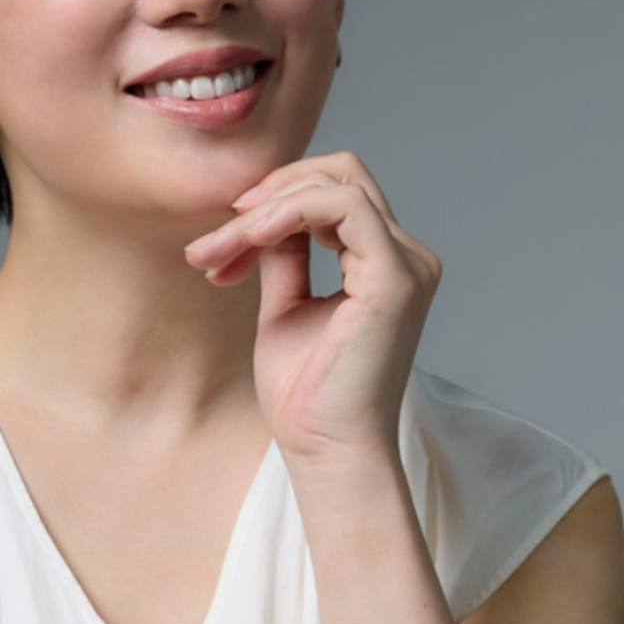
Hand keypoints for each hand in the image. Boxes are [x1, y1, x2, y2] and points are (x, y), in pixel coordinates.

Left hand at [182, 151, 441, 462]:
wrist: (324, 451)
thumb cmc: (306, 397)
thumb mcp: (285, 309)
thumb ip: (284, 257)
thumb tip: (263, 215)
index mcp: (385, 265)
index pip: (335, 193)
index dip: (274, 202)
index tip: (221, 246)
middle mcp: (406, 258)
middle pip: (341, 172)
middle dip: (269, 193)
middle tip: (216, 239)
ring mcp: (406, 265)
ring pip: (337, 182)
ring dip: (266, 207)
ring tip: (220, 250)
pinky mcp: (393, 278)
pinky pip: (340, 206)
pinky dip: (286, 211)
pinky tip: (248, 238)